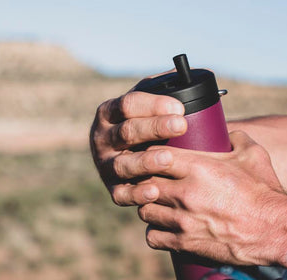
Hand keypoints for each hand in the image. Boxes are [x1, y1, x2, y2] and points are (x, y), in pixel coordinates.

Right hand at [90, 73, 187, 204]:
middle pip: (127, 132)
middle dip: (155, 128)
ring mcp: (106, 165)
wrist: (136, 161)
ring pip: (123, 164)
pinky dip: (137, 195)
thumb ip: (162, 89)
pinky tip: (154, 191)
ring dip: (146, 162)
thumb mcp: (149, 105)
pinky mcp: (114, 190)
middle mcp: (103, 138)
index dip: (153, 105)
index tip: (179, 106)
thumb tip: (184, 76)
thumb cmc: (148, 126)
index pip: (128, 105)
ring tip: (168, 158)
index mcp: (110, 112)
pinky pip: (122, 195)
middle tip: (181, 125)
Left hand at [121, 131, 286, 265]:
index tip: (155, 159)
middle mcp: (185, 193)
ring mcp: (182, 220)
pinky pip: (152, 236)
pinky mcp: (184, 244)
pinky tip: (165, 227)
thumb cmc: (265, 191)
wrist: (276, 231)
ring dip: (150, 206)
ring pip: (145, 210)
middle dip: (147, 182)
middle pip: (144, 183)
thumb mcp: (253, 154)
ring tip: (161, 204)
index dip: (151, 156)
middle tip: (156, 182)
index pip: (154, 154)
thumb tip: (226, 131)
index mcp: (198, 167)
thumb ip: (235, 137)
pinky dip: (156, 232)